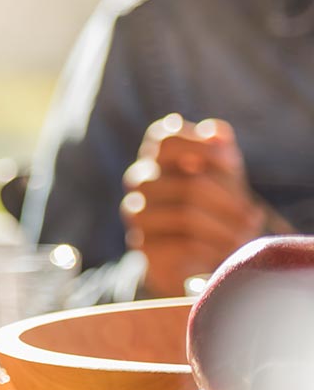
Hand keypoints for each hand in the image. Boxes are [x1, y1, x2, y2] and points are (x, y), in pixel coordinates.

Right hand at [121, 115, 268, 297]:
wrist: (193, 256)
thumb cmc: (213, 207)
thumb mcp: (224, 175)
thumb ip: (220, 149)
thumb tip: (215, 134)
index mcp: (157, 158)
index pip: (165, 139)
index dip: (202, 148)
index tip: (231, 164)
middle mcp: (141, 181)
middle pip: (189, 184)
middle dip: (228, 202)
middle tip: (252, 217)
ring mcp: (137, 213)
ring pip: (185, 215)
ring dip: (225, 228)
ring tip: (244, 236)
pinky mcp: (142, 246)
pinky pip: (183, 245)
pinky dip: (213, 249)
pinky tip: (226, 253)